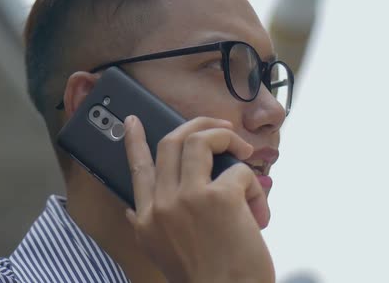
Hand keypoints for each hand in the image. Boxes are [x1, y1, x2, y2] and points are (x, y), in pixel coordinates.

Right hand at [124, 116, 274, 282]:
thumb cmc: (203, 277)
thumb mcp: (160, 252)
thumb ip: (145, 225)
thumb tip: (131, 209)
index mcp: (149, 217)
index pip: (137, 168)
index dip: (134, 141)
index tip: (133, 121)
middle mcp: (163, 203)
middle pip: (171, 142)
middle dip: (199, 125)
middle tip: (219, 126)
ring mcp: (190, 197)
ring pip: (199, 141)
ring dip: (225, 137)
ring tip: (242, 149)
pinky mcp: (221, 197)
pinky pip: (240, 171)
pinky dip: (254, 186)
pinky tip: (258, 207)